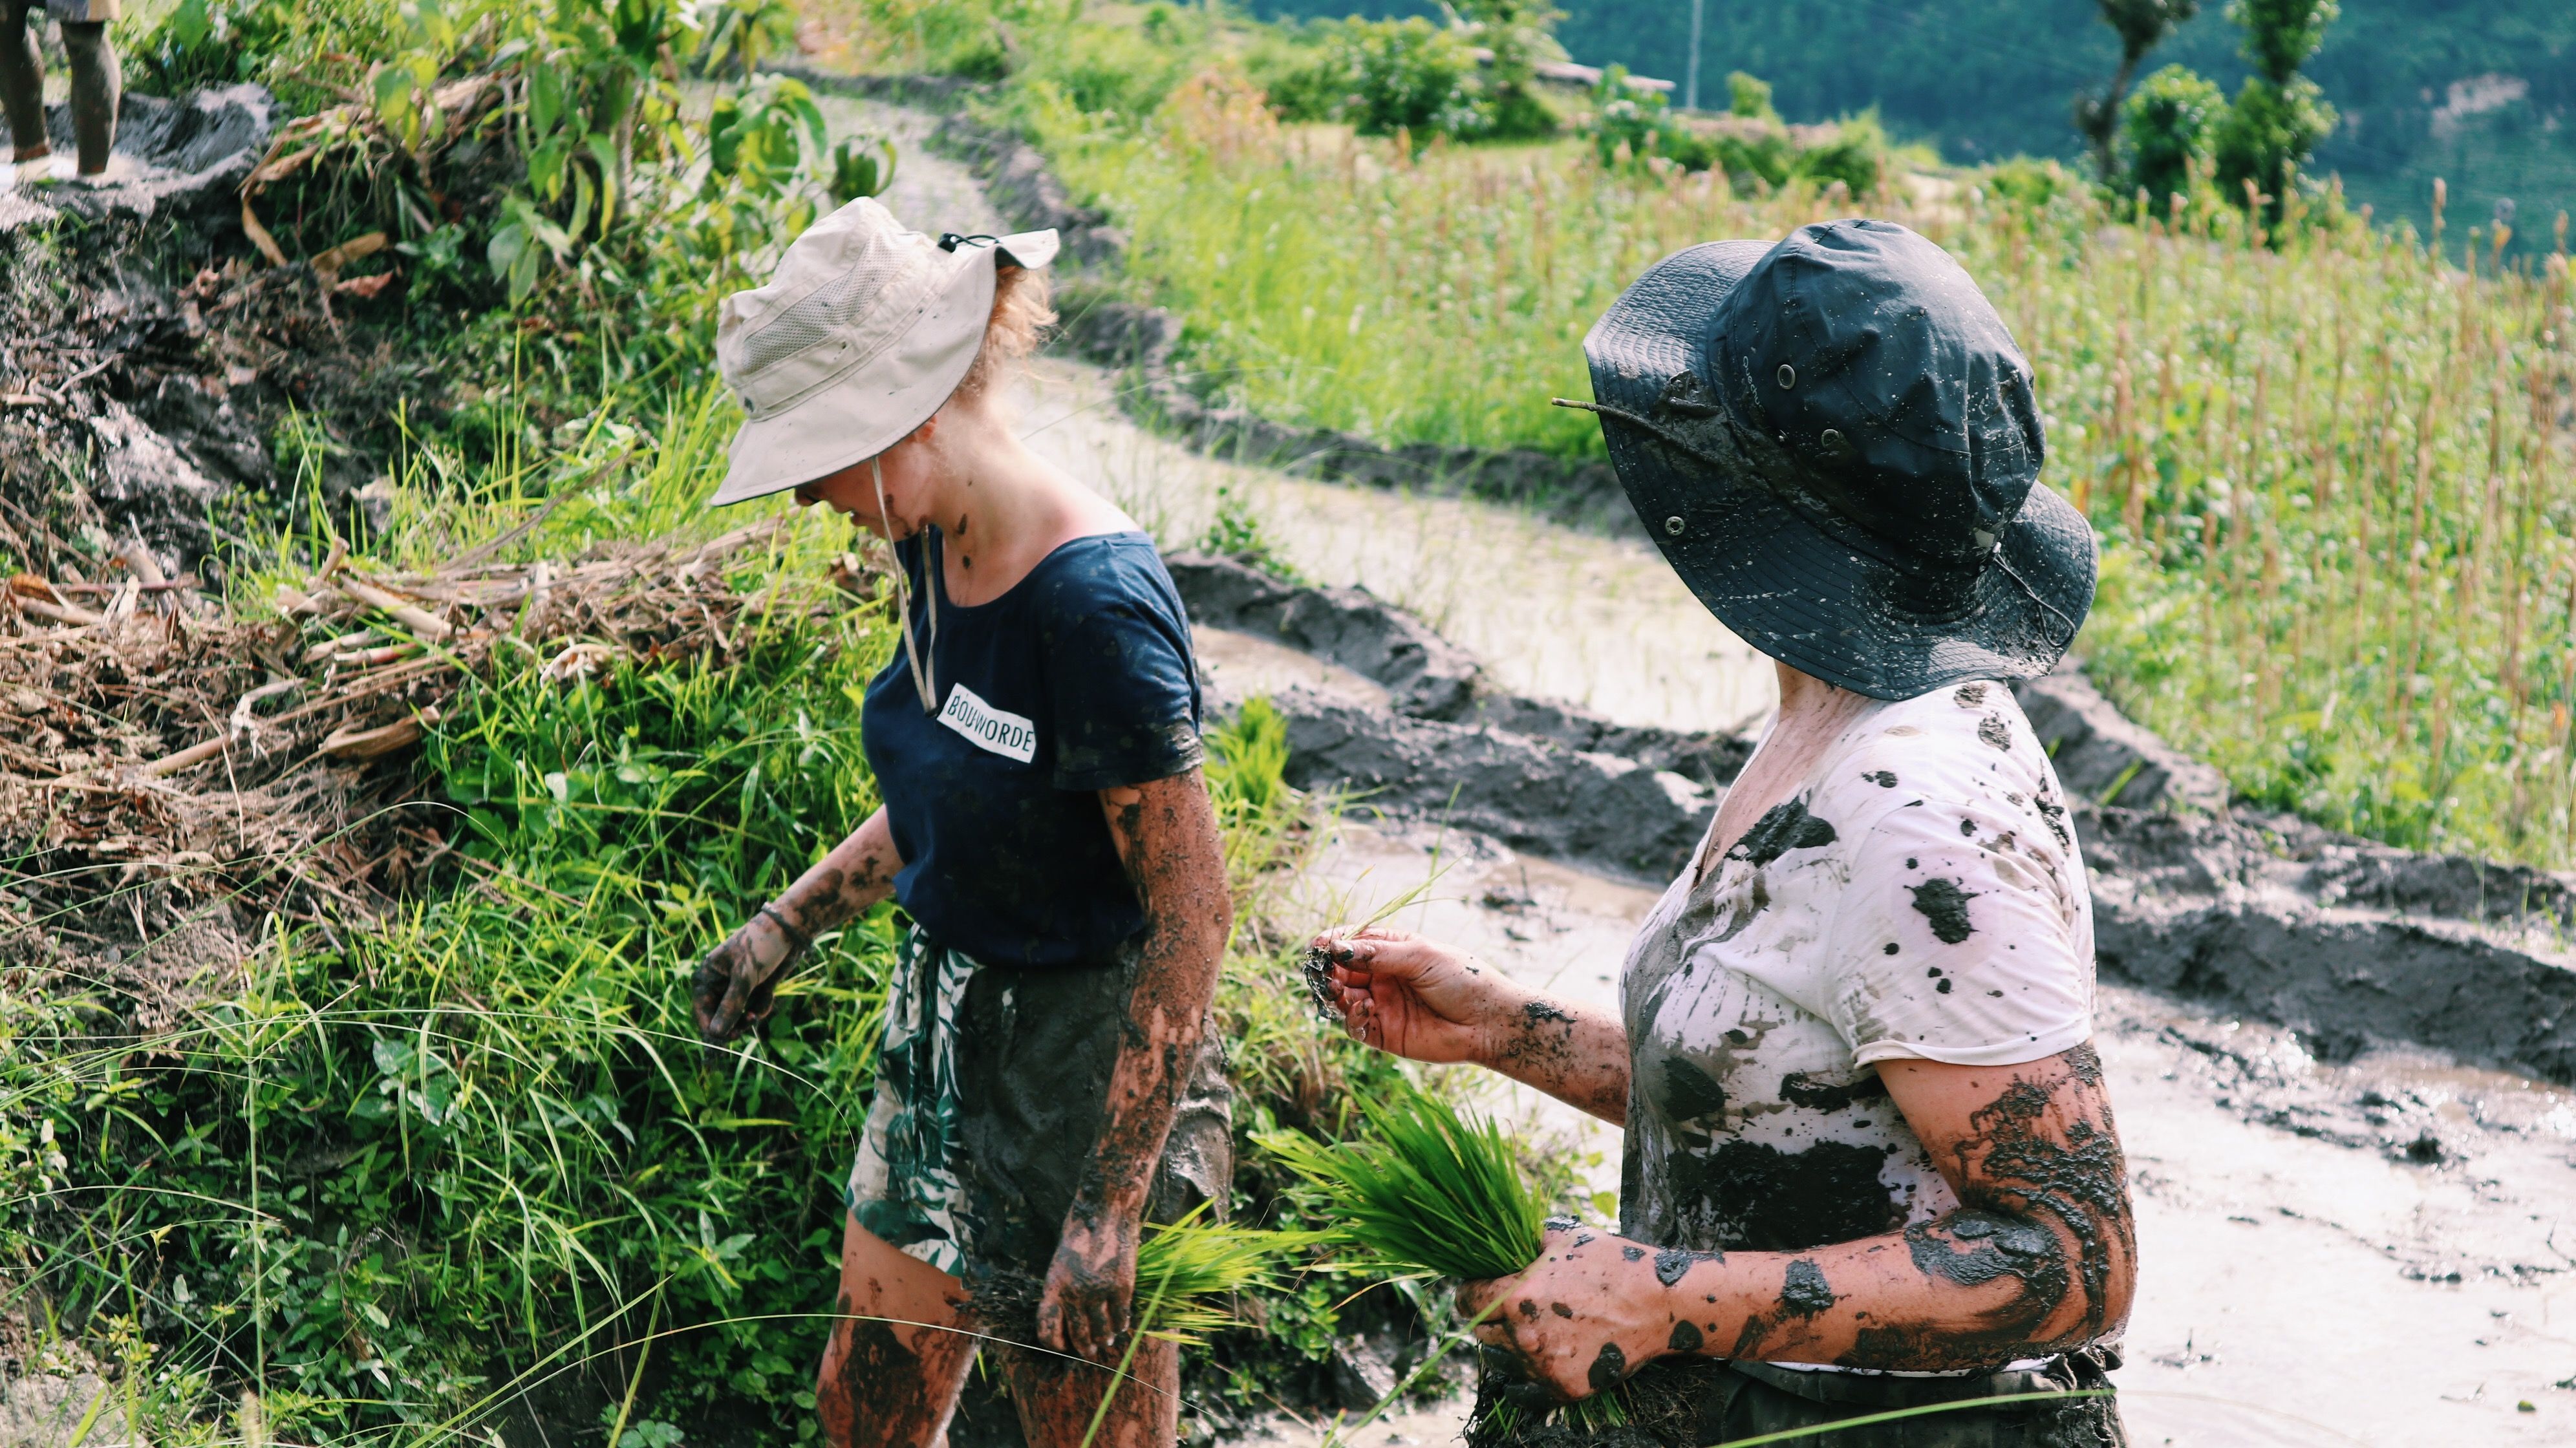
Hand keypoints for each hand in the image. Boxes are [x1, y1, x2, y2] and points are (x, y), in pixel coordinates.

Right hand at [692, 910, 802, 1043]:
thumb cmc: (760, 946)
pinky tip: (770, 993)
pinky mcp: (753, 990)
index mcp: (706, 978)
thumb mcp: (745, 977)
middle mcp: (717, 984)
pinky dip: (762, 1006)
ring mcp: (736, 988)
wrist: (789, 931)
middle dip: (735, 1023)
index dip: (713, 1028)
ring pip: (738, 1017)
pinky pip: (753, 1009)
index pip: (702, 1012)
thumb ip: (731, 1005)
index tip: (731, 1037)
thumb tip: (716, 1033)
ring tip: (760, 1007)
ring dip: (751, 1015)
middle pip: (719, 1019)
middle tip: (750, 1022)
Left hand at [1039, 1208, 1138, 1362]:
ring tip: (1105, 1340)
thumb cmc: (1079, 1234)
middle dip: (1084, 1347)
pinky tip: (1121, 1326)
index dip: (1055, 1343)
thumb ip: (1061, 1289)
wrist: (1105, 1213)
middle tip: (1089, 1352)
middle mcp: (1074, 1294)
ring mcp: (1099, 1292)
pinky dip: (1121, 1324)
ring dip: (1103, 1338)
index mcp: (1053, 1287)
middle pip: (1078, 1334)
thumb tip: (1068, 1318)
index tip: (1063, 1346)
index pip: (1047, 1329)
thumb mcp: (1060, 1263)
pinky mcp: (1121, 1287)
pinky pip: (1121, 1317)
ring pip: (1101, 1330)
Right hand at [1315, 926, 1514, 1064]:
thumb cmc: (1462, 979)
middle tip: (1326, 973)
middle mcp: (1382, 977)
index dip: (1333, 943)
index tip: (1319, 946)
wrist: (1489, 1021)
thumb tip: (1337, 948)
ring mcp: (1381, 1005)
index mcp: (1392, 950)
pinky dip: (1351, 1017)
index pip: (1352, 943)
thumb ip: (1378, 953)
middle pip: (1341, 971)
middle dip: (1329, 971)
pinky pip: (1355, 1025)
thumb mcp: (1420, 956)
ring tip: (1339, 991)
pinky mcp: (1383, 1034)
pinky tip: (1363, 1009)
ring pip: (1342, 999)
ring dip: (1335, 994)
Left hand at [1457, 1227, 1676, 1402]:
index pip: (1468, 1300)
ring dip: (1507, 1348)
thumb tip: (1493, 1238)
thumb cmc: (1611, 1263)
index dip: (1468, 1292)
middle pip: (1482, 1333)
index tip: (1476, 1290)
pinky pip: (1522, 1392)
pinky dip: (1522, 1381)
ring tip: (1529, 1332)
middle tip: (1509, 1310)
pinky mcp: (1563, 1388)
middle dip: (1491, 1319)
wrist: (1657, 1303)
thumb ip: (1522, 1241)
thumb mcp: (1563, 1237)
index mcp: (1519, 1295)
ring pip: (1500, 1362)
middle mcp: (1525, 1335)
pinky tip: (1532, 1362)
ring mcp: (1544, 1366)